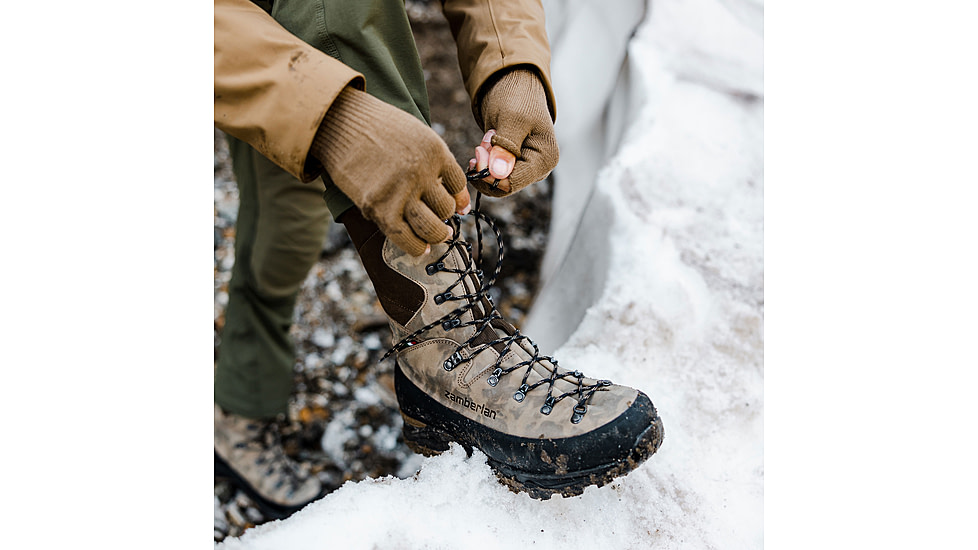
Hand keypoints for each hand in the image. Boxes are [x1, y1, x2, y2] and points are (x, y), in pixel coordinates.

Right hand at [310, 87, 470, 255]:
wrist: (337, 123)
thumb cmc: (375, 127)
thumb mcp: (414, 133)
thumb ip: (432, 160)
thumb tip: (452, 196)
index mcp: (434, 150)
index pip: (458, 184)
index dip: (458, 199)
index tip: (457, 208)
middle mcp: (421, 171)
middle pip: (446, 208)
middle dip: (446, 218)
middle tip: (443, 225)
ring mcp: (400, 191)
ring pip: (432, 227)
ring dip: (437, 235)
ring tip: (436, 236)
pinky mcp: (378, 206)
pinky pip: (405, 237)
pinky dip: (416, 247)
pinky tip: (421, 248)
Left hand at [475, 68, 557, 196]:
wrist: (515, 85)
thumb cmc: (517, 98)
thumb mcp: (510, 119)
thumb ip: (505, 147)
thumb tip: (499, 174)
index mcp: (545, 159)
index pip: (512, 183)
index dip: (490, 173)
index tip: (478, 150)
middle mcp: (539, 169)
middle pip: (504, 186)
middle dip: (487, 166)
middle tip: (482, 142)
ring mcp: (527, 169)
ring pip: (497, 182)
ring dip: (485, 162)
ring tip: (486, 139)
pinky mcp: (515, 166)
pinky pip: (495, 175)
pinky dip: (485, 162)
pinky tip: (485, 145)